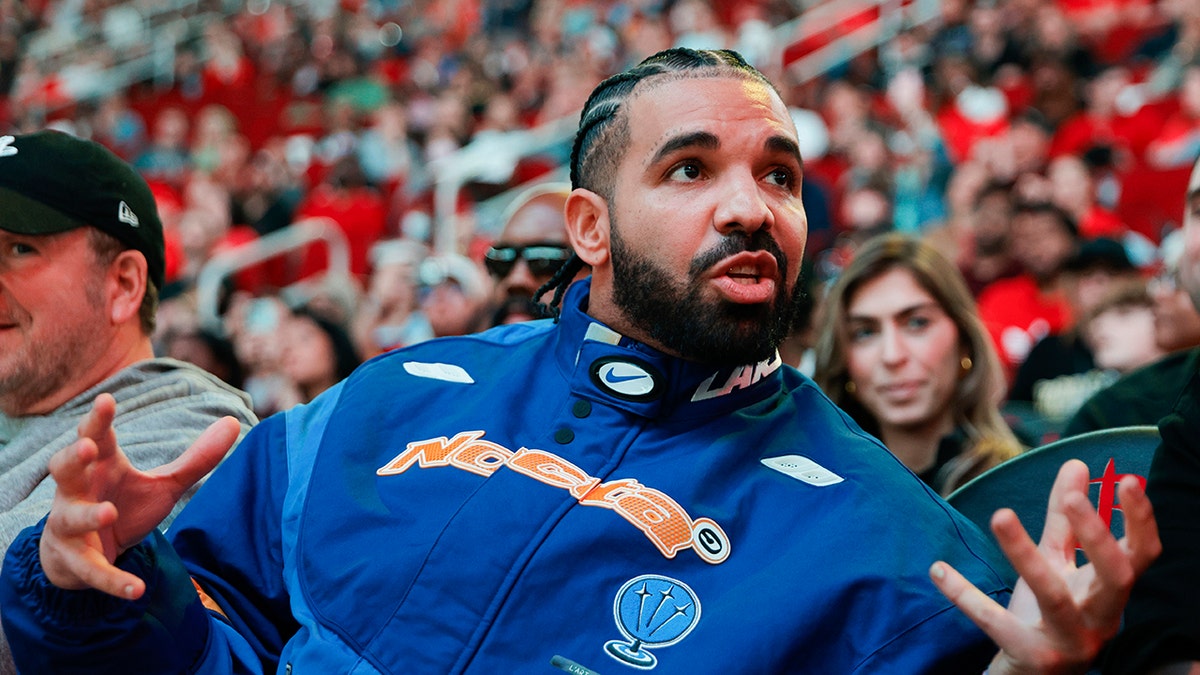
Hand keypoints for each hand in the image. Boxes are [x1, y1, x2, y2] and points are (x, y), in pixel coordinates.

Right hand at [38, 393, 240, 599]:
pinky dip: (112, 580)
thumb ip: (197, 458)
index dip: (98, 420)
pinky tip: (136, 590)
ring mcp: (72, 527)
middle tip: (86, 446)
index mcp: (101, 467)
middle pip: (64, 469)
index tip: (106, 399)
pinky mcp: (78, 562)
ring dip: (87, 515)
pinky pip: (93, 571)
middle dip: (73, 457)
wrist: (85, 554)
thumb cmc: (123, 505)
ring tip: (108, 512)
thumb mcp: (163, 484)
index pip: (95, 437)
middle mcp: (78, 492)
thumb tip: (235, 422)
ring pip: (70, 517)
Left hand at [931, 459, 1160, 673]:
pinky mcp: (1031, 656)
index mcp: (1111, 592)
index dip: (1141, 520)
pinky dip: (966, 595)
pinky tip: (939, 569)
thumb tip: (1076, 464)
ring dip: (1026, 554)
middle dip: (1097, 537)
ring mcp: (1069, 642)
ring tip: (1000, 514)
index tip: (1128, 479)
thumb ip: (1065, 518)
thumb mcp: (1058, 562)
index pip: (1141, 555)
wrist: (1034, 674)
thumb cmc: (1052, 609)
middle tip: (1074, 498)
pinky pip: (996, 623)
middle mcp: (1100, 619)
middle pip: (1114, 577)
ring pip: (1053, 597)